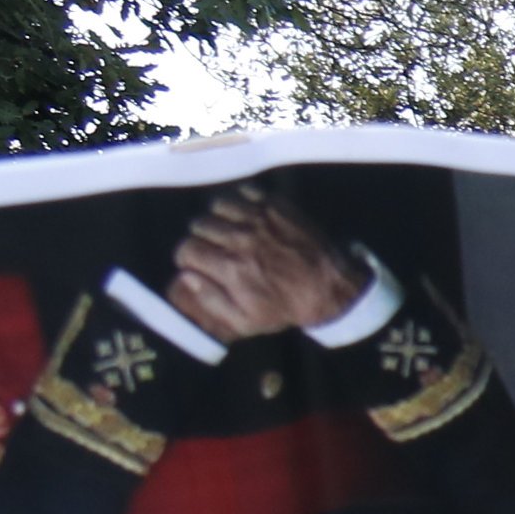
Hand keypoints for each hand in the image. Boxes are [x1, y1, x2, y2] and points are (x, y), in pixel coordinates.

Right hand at [166, 188, 367, 343]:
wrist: (329, 289)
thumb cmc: (285, 308)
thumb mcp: (246, 321)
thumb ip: (211, 301)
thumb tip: (185, 277)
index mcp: (231, 269)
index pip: (187, 249)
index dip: (188, 257)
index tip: (197, 261)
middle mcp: (241, 240)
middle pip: (199, 225)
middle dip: (203, 237)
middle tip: (216, 247)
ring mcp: (259, 219)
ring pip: (218, 205)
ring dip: (220, 217)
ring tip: (230, 230)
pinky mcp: (275, 205)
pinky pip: (243, 192)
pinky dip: (241, 201)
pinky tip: (247, 216)